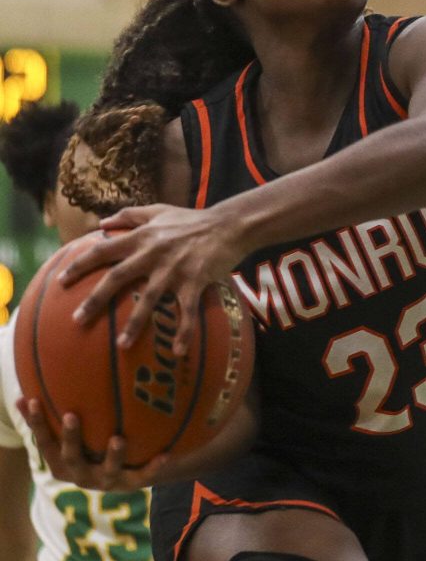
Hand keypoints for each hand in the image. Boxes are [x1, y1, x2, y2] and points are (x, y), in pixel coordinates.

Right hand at [17, 398, 167, 491]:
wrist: (122, 477)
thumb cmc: (87, 450)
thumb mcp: (65, 440)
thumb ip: (46, 421)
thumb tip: (22, 396)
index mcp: (61, 465)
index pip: (44, 443)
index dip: (37, 423)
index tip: (33, 400)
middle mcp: (81, 476)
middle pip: (72, 457)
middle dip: (71, 438)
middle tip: (71, 416)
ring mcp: (106, 481)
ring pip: (108, 470)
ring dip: (113, 455)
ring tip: (118, 439)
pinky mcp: (131, 483)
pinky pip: (143, 476)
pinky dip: (154, 467)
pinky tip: (166, 455)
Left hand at [60, 203, 244, 355]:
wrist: (228, 226)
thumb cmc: (192, 219)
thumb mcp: (159, 210)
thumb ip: (130, 215)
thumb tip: (102, 224)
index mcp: (141, 237)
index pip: (102, 251)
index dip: (79, 265)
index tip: (61, 282)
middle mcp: (152, 254)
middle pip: (116, 278)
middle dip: (95, 300)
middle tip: (77, 320)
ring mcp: (174, 270)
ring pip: (148, 299)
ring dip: (134, 324)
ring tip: (121, 344)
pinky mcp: (195, 281)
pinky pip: (187, 311)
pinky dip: (184, 332)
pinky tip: (178, 351)